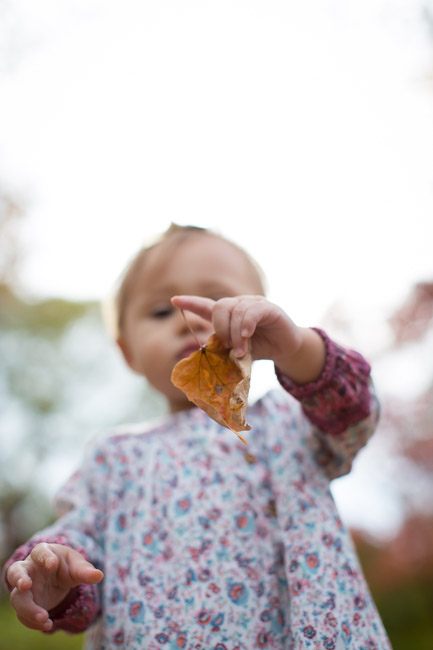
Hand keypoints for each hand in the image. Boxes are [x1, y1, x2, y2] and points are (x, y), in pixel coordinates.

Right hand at [6, 543, 102, 631]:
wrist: (57, 579)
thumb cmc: (66, 566)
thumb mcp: (77, 566)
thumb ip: (86, 571)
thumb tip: (99, 576)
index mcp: (43, 553)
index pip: (40, 551)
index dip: (44, 557)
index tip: (52, 564)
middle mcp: (29, 569)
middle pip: (16, 571)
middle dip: (19, 578)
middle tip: (25, 586)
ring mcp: (24, 588)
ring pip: (17, 597)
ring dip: (28, 609)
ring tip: (45, 618)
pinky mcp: (24, 603)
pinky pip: (22, 614)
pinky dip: (33, 621)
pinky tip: (47, 624)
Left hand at [171, 295, 325, 383]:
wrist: (285, 349)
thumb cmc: (259, 348)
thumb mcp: (237, 349)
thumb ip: (224, 347)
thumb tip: (210, 351)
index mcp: (228, 315)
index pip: (206, 305)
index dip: (190, 302)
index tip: (174, 301)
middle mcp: (239, 304)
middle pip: (219, 307)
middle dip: (219, 328)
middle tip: (226, 346)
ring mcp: (254, 304)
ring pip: (235, 312)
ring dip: (235, 335)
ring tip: (240, 351)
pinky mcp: (269, 308)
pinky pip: (252, 312)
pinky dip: (246, 325)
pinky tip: (246, 337)